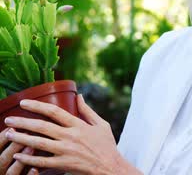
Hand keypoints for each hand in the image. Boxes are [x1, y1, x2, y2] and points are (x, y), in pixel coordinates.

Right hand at [0, 128, 37, 174]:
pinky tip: (35, 169)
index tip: (12, 128)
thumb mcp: (6, 150)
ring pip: (11, 172)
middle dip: (13, 147)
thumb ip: (8, 140)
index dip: (1, 138)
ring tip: (31, 148)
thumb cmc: (12, 158)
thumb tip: (11, 126)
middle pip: (2, 160)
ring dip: (20, 161)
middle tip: (26, 134)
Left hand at [4, 95, 139, 174]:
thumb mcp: (101, 125)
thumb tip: (79, 96)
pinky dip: (28, 159)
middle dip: (23, 122)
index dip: (37, 106)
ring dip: (21, 138)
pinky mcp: (63, 165)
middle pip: (42, 126)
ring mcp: (66, 151)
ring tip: (8, 134)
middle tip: (9, 119)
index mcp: (79, 125)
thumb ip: (88, 110)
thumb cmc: (107, 145)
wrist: (110, 167)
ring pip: (38, 143)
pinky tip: (18, 156)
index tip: (24, 102)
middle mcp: (71, 137)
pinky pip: (41, 162)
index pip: (54, 112)